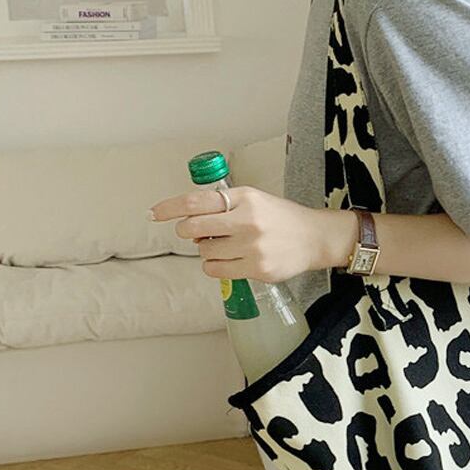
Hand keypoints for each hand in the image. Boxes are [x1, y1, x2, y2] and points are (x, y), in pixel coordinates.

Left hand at [148, 184, 342, 281]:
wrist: (315, 238)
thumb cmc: (281, 218)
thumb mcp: (254, 199)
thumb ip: (223, 204)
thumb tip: (187, 219)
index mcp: (245, 198)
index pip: (195, 202)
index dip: (169, 208)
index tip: (154, 214)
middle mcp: (248, 221)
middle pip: (194, 229)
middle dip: (188, 232)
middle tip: (197, 234)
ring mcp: (253, 248)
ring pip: (204, 253)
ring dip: (207, 251)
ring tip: (228, 246)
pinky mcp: (258, 269)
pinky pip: (217, 271)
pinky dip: (216, 266)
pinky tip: (231, 260)